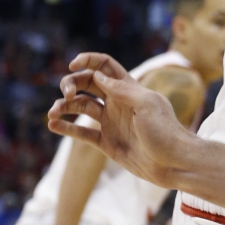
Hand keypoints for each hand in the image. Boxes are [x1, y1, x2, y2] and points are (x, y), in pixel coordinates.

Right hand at [48, 53, 191, 187]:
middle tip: (65, 95)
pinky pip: (82, 132)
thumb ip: (123, 90)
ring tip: (52, 113)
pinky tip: (53, 124)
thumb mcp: (147, 105)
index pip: (105, 67)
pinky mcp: (106, 142)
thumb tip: (98, 76)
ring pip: (81, 107)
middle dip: (72, 84)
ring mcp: (111, 122)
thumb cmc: (165, 132)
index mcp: (129, 89)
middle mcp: (118, 103)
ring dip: (64, 106)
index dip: (89, 61)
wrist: (172, 164)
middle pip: (88, 84)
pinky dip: (66, 127)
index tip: (73, 64)